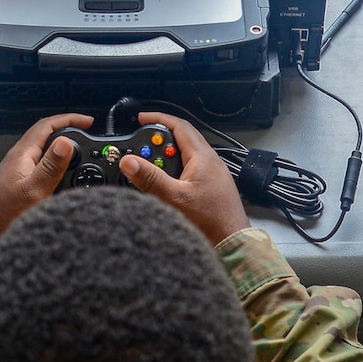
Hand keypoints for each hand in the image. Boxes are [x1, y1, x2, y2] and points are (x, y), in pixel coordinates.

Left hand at [0, 113, 94, 246]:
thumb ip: (50, 166)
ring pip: (43, 148)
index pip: (46, 125)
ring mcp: (18, 169)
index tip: (87, 121)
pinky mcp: (19, 180)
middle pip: (45, 134)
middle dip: (67, 128)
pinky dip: (56, 160)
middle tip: (86, 131)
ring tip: (80, 149)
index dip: (69, 119)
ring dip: (61, 145)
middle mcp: (18, 158)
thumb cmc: (6, 216)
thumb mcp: (34, 191)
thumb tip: (65, 143)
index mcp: (21, 154)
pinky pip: (40, 162)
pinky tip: (64, 170)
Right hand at [117, 112, 250, 244]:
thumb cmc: (212, 221)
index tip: (141, 119)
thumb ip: (151, 178)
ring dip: (166, 160)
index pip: (179, 126)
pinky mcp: (211, 188)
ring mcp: (212, 175)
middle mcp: (210, 162)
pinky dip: (174, 173)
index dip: (158, 119)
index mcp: (203, 157)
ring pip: (185, 156)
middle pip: (180, 140)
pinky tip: (166, 187)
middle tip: (141, 152)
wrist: (232, 242)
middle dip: (158, 143)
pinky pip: (189, 171)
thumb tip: (129, 162)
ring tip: (151, 172)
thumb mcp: (174, 198)